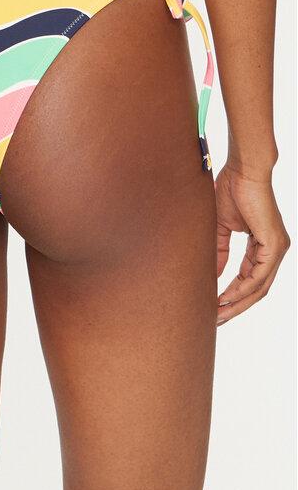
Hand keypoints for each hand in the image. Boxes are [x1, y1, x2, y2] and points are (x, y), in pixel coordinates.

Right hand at [215, 164, 289, 325]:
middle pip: (257, 290)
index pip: (249, 279)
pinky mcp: (274, 244)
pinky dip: (242, 289)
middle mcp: (274, 250)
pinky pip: (258, 276)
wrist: (243, 170)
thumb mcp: (221, 227)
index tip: (213, 306)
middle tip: (215, 319)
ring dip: (238, 303)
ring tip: (218, 314)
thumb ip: (219, 251)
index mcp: (263, 246)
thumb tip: (214, 274)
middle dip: (235, 306)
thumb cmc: (232, 190)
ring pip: (259, 287)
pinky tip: (226, 297)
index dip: (232, 295)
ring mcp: (277, 248)